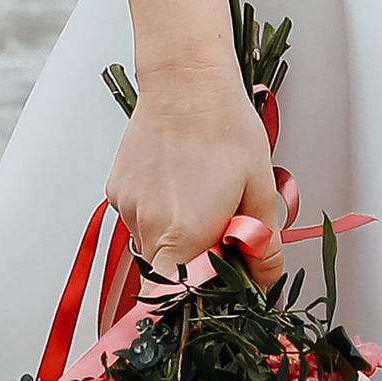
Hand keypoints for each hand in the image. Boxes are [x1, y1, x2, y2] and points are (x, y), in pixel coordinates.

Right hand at [108, 55, 283, 278]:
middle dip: (193, 261)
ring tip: (199, 195)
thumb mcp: (260, 189)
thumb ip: (262, 243)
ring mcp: (127, 207)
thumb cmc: (224, 129)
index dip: (193, 298)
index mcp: (184, 234)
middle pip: (166, 272)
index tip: (214, 285)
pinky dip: (158, 213)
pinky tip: (178, 182)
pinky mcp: (116, 190)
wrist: (186, 82)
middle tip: (219, 228)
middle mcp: (148, 226)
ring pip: (151, 245)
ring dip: (175, 236)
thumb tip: (265, 279)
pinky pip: (137, 219)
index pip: (172, 297)